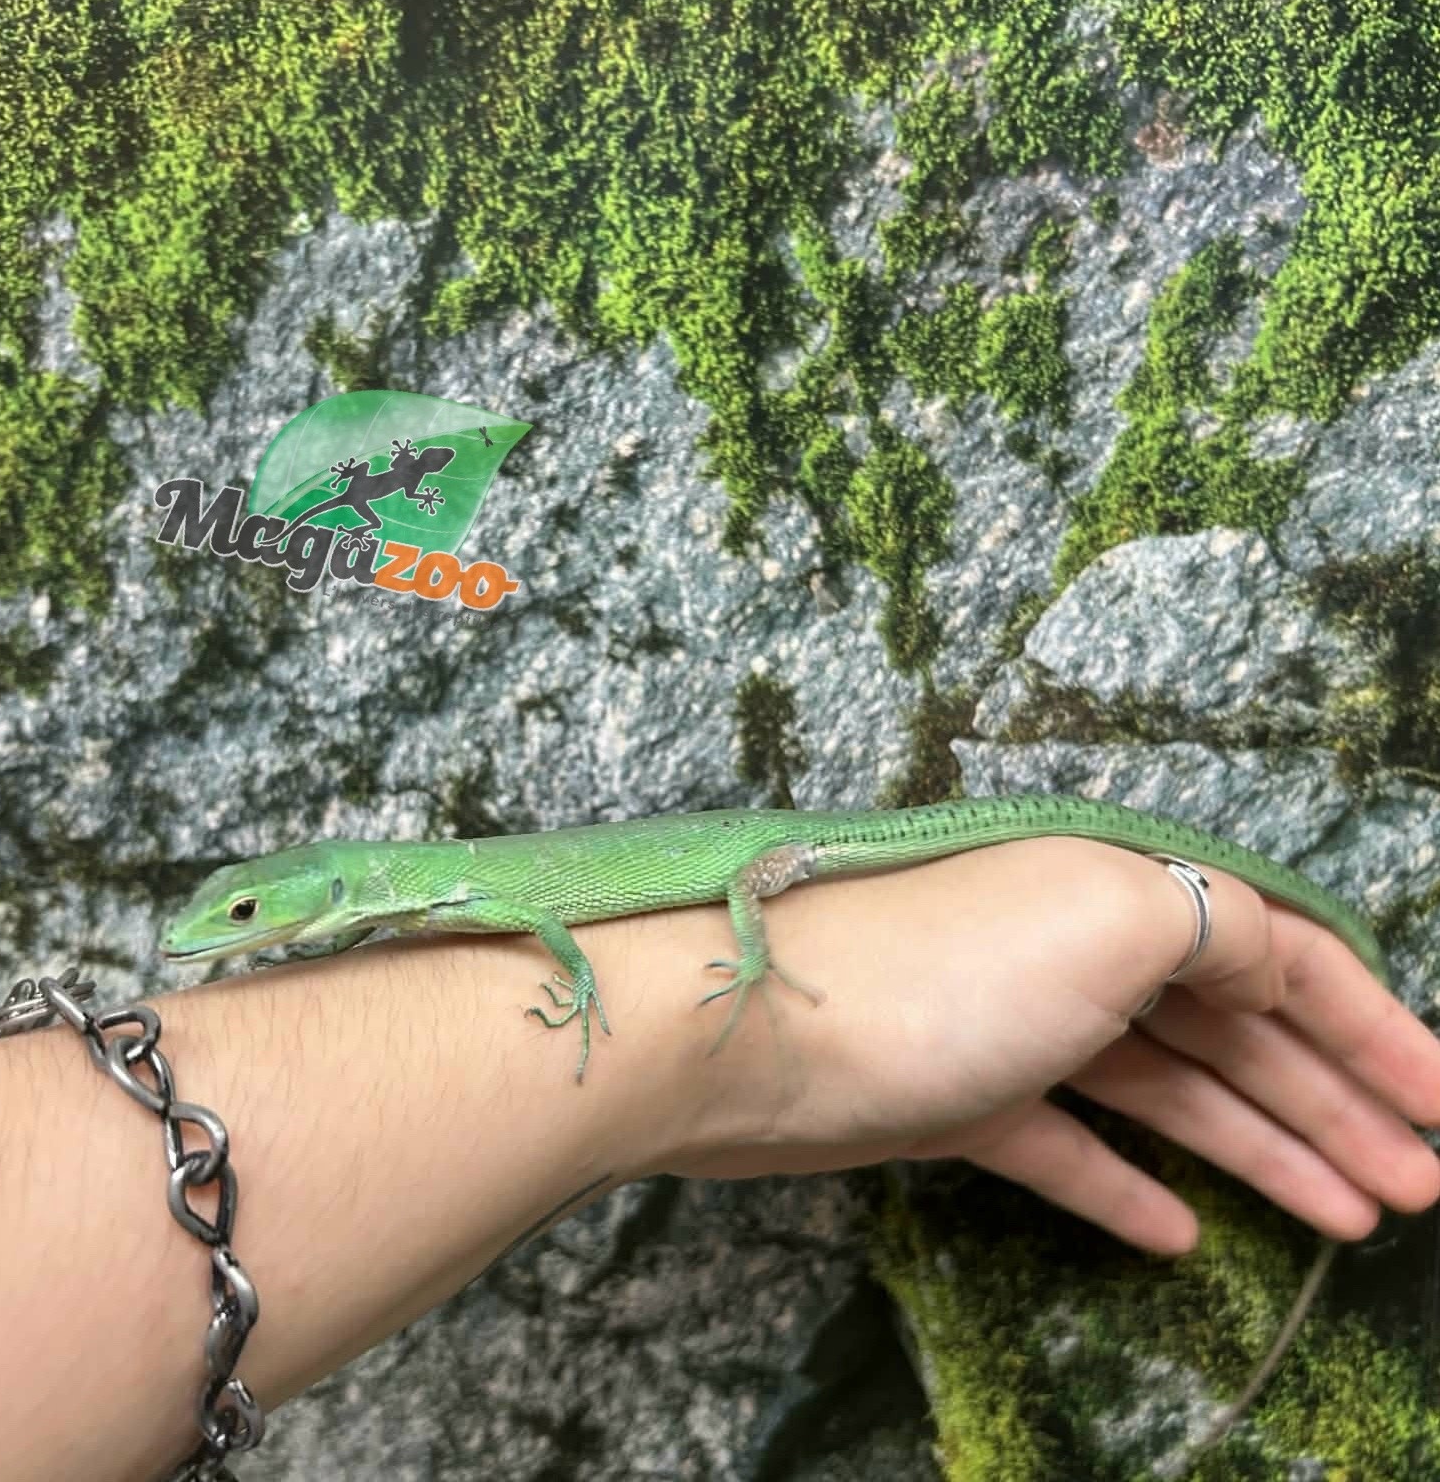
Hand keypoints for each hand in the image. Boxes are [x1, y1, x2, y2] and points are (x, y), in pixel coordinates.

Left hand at [668, 837, 1439, 1254]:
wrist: (755, 1032)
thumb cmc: (946, 967)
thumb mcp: (1111, 916)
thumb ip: (1215, 923)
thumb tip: (1265, 951)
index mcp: (1121, 891)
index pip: (1277, 953)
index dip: (1374, 1028)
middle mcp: (1075, 949)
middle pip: (1232, 1029)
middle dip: (1331, 1102)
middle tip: (1418, 1189)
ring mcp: (1016, 1030)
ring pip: (1166, 1093)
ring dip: (1256, 1151)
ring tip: (1352, 1221)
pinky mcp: (959, 1102)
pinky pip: (1066, 1146)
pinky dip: (1124, 1187)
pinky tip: (1182, 1239)